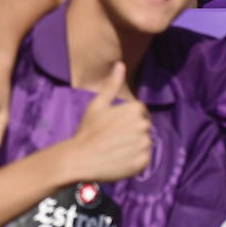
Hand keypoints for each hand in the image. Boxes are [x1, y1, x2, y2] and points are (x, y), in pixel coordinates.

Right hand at [56, 62, 151, 185]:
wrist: (81, 158)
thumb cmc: (88, 129)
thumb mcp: (98, 104)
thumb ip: (113, 84)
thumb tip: (121, 64)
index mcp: (135, 109)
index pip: (140, 112)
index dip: (127, 117)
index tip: (114, 125)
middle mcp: (143, 126)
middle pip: (144, 127)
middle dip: (133, 130)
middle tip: (114, 137)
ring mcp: (144, 145)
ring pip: (144, 143)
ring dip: (134, 145)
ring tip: (116, 148)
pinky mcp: (143, 162)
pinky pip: (144, 158)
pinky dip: (135, 159)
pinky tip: (120, 158)